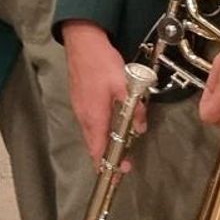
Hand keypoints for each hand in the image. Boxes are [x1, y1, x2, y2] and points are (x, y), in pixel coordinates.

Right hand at [62, 22, 143, 169]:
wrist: (82, 42)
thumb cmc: (101, 63)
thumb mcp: (124, 86)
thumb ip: (134, 109)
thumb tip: (140, 128)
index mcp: (95, 117)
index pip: (98, 149)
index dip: (106, 165)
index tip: (116, 176)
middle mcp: (84, 116)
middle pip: (93, 145)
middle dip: (106, 158)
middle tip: (122, 166)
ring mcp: (79, 108)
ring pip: (91, 134)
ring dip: (103, 144)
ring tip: (117, 150)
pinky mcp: (79, 100)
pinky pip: (89, 123)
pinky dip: (98, 131)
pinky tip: (108, 128)